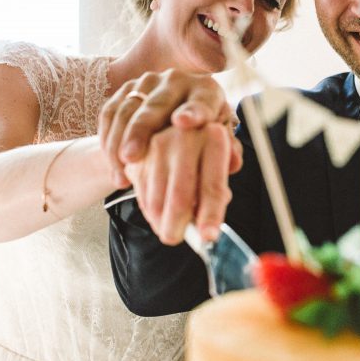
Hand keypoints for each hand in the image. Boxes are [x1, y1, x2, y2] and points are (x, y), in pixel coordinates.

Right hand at [98, 70, 238, 187]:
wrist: (173, 119)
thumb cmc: (202, 133)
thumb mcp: (217, 141)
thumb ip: (226, 150)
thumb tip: (234, 163)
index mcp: (207, 91)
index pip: (202, 100)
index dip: (194, 111)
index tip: (184, 122)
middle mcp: (177, 80)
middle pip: (156, 104)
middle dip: (141, 130)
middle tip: (132, 157)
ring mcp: (147, 82)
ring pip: (128, 110)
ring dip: (120, 142)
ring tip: (121, 171)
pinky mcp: (124, 90)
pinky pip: (110, 114)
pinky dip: (108, 141)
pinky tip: (113, 167)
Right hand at [125, 120, 238, 244]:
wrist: (169, 120)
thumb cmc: (204, 146)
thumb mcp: (221, 159)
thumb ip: (221, 186)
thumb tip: (217, 214)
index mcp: (214, 137)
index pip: (213, 185)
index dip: (211, 214)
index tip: (209, 237)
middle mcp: (185, 137)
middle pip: (180, 195)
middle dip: (178, 226)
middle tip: (179, 240)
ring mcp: (157, 144)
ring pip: (156, 199)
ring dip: (162, 222)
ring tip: (171, 230)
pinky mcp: (137, 155)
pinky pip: (140, 194)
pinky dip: (149, 211)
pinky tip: (158, 215)